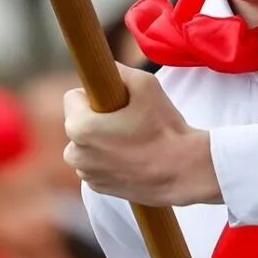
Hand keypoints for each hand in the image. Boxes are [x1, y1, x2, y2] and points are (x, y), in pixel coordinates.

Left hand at [63, 64, 218, 205]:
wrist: (184, 171)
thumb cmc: (164, 128)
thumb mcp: (144, 85)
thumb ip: (118, 71)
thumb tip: (105, 69)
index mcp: (80, 127)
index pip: (72, 98)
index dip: (94, 96)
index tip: (114, 102)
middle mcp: (76, 154)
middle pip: (78, 123)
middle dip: (95, 120)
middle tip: (126, 121)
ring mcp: (87, 174)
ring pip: (86, 146)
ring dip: (100, 142)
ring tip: (131, 141)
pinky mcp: (99, 188)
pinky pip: (96, 165)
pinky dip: (107, 161)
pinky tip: (132, 158)